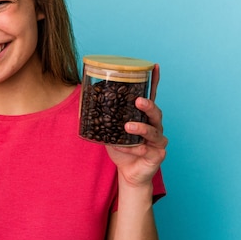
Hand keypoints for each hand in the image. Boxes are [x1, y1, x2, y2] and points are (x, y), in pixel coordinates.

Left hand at [106, 65, 167, 186]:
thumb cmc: (121, 148)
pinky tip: (125, 148)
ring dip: (142, 128)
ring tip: (128, 127)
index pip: (151, 96)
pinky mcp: (157, 155)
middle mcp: (155, 126)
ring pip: (154, 132)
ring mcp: (158, 141)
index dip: (153, 81)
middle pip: (156, 113)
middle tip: (138, 101)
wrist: (128, 173)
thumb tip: (83, 100)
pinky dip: (134, 149)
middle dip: (148, 105)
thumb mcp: (109, 130)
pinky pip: (147, 150)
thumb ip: (103, 117)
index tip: (154, 66)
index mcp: (144, 117)